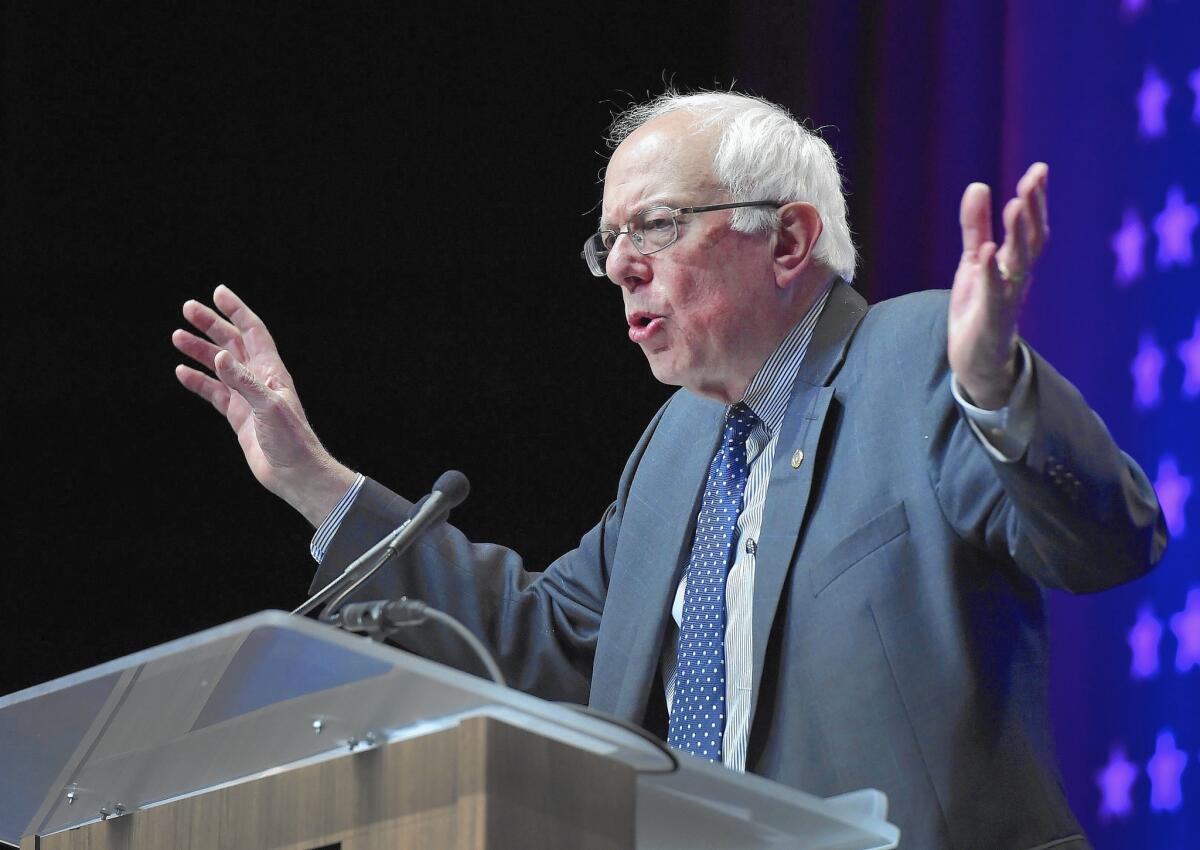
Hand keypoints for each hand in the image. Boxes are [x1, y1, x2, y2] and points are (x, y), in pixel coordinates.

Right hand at [173, 285, 355, 525]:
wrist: (294, 473)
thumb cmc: (291, 440)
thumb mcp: (269, 407)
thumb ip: (244, 382)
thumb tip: (220, 356)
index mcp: (272, 371)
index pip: (253, 331)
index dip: (237, 311)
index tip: (218, 292)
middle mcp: (259, 379)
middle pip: (232, 343)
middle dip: (211, 324)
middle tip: (187, 308)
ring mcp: (248, 397)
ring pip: (220, 366)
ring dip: (200, 351)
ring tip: (176, 336)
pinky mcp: (239, 416)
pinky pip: (214, 393)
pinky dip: (198, 381)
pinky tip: (182, 372)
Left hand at [949, 162, 1048, 408]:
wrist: (975, 358)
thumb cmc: (978, 306)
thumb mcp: (973, 261)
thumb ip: (975, 226)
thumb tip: (979, 185)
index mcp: (1015, 261)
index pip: (1031, 226)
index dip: (1036, 198)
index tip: (1040, 168)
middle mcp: (1017, 276)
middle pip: (1032, 239)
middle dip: (1034, 208)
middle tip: (1034, 179)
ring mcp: (1007, 296)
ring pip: (1019, 262)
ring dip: (1018, 233)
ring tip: (1015, 204)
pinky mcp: (991, 316)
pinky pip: (993, 291)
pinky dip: (991, 270)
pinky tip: (987, 249)